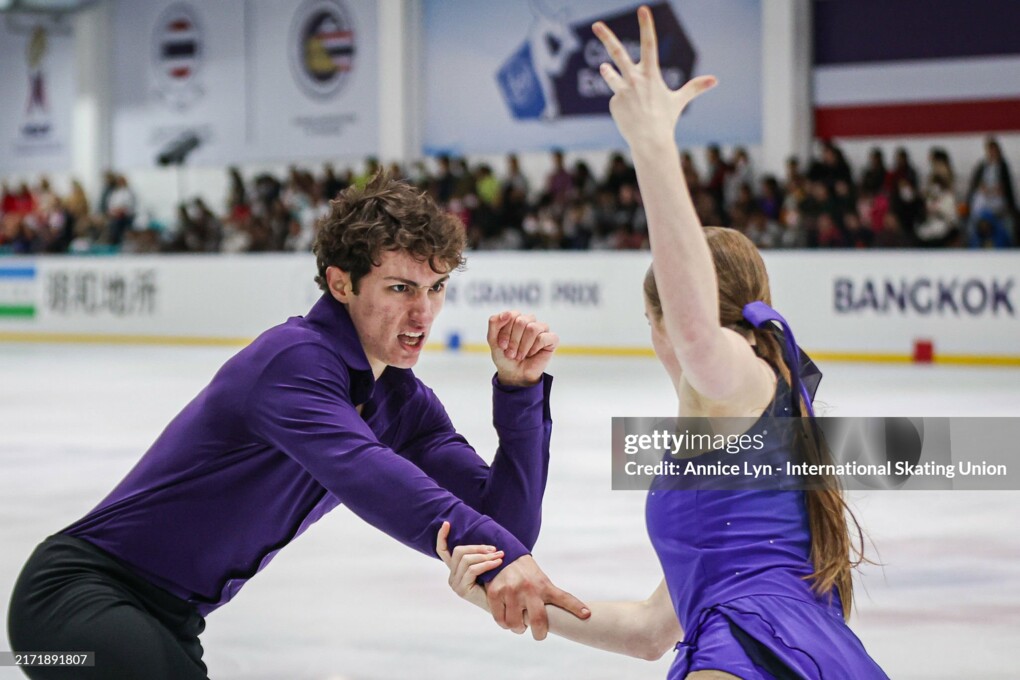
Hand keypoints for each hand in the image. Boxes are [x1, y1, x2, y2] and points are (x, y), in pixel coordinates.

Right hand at [436, 522, 502, 609]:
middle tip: (496, 549)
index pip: (442, 551)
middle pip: (458, 551)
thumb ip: (480, 556)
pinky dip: (486, 564)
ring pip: (466, 559)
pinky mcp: (462, 589)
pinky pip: (472, 570)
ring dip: (485, 555)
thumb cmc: (496, 584)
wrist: (502, 606)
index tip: (446, 524)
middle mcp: (452, 576)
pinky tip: (497, 563)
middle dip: (478, 547)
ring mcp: (455, 583)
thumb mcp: (486, 566)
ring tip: (500, 556)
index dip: (442, 537)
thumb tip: (486, 541)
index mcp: (455, 569)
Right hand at [485, 554, 588, 640]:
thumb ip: (547, 596)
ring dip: (518, 629)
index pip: (563, 597)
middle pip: (538, 621)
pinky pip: (500, 620)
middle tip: (539, 634)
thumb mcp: (540, 579)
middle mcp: (528, 588)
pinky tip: (506, 619)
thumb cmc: (525, 572)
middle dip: (539, 634)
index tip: (587, 614)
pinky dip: (504, 624)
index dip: (576, 607)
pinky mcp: (495, 593)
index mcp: (543, 585)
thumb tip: (557, 617)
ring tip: (518, 623)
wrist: (504, 556)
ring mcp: (511, 591)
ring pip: (516, 624)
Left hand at [487, 310, 558, 386]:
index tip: (502, 345)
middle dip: (514, 341)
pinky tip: (531, 354)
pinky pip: (543, 338)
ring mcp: (542, 329)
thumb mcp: (492, 339)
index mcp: (516, 318)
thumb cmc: (504, 356)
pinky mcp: (552, 339)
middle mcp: (530, 321)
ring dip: (523, 346)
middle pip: (522, 321)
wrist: (514, 374)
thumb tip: (507, 313)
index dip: (506, 332)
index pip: (512, 315)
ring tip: (520, 355)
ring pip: (532, 328)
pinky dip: (534, 348)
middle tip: (511, 353)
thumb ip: (494, 322)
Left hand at [593, 6, 716, 149]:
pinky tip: (630, 115)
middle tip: (596, 24)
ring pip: (611, 75)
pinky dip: (623, 105)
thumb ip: (694, 87)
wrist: (650, 141)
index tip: (642, 9)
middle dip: (606, 37)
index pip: (649, 44)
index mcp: (651, 75)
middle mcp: (634, 79)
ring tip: (603, 67)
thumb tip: (715, 80)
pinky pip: (617, 99)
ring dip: (607, 70)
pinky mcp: (614, 103)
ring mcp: (622, 91)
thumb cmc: (666, 120)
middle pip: (618, 53)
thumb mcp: (679, 101)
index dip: (646, 26)